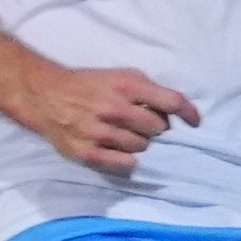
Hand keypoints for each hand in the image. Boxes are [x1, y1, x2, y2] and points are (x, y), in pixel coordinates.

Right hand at [21, 63, 199, 175]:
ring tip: (123, 133)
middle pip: (158, 128)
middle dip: (155, 127)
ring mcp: (98, 132)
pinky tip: (118, 150)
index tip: (195, 122)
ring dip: (139, 142)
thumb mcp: (122, 76)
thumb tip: (175, 112)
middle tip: (140, 123)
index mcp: (126, 87)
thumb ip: (150, 90)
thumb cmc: (90, 85)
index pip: (172, 101)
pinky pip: (124, 164)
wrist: (45, 95)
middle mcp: (114, 109)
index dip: (189, 113)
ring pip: (142, 147)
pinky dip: (127, 159)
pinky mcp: (85, 152)